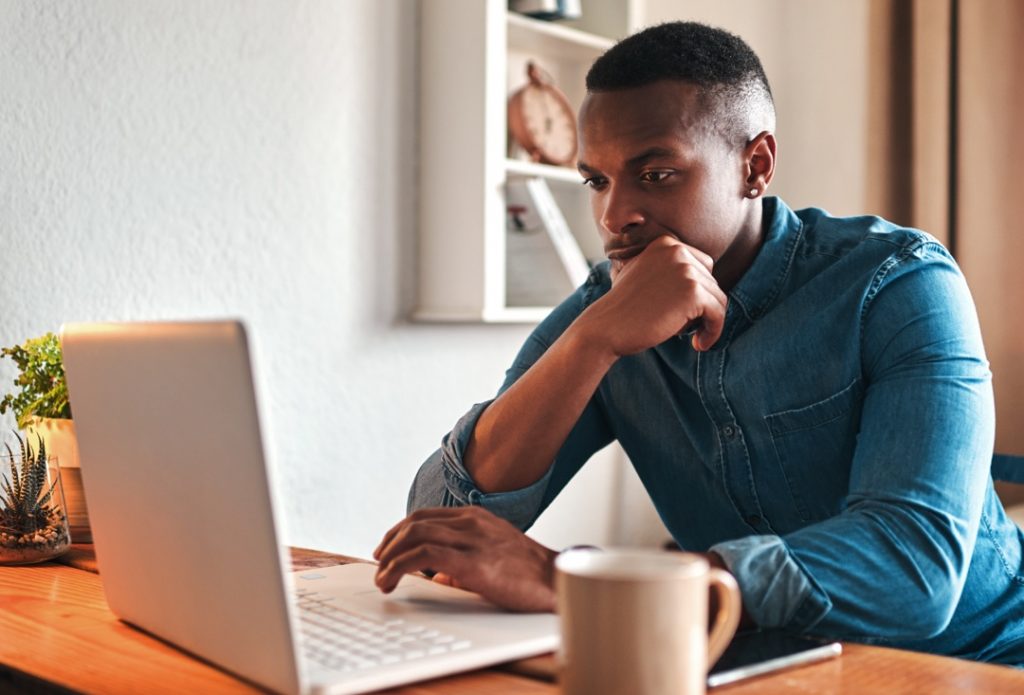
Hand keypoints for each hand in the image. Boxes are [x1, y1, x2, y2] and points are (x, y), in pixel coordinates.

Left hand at [373, 506, 557, 612]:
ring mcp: (472, 540)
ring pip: (415, 535)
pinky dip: (399, 566)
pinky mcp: (472, 562)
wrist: (558, 582)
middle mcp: (472, 523)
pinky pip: (424, 557)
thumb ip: (465, 561)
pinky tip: (391, 580)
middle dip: (390, 541)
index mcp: (477, 518)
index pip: (427, 515)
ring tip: (381, 576)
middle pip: (416, 522)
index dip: (400, 530)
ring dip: (390, 556)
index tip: (388, 547)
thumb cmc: (531, 574)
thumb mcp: (494, 556)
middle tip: (379, 561)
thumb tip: (439, 576)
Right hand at [585, 235, 727, 353]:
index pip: (702, 266)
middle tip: (687, 328)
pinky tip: (698, 343)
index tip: (688, 313)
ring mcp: (686, 270)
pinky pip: (718, 313)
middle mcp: (677, 250)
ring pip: (718, 298)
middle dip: (703, 307)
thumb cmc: (622, 309)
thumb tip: (702, 283)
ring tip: (694, 338)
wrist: (606, 327)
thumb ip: (668, 271)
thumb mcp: (643, 276)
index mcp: (665, 243)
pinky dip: (713, 331)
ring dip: (709, 321)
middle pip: (711, 282)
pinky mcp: (693, 292)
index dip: (698, 292)